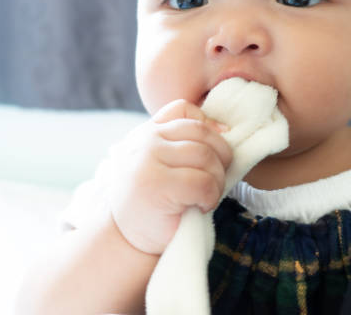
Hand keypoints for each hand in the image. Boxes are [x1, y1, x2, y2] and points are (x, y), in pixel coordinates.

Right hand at [103, 99, 232, 254]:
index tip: (215, 152)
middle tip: (215, 181)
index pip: (184, 110)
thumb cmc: (154, 203)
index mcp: (146, 133)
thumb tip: (224, 128)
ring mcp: (149, 161)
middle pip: (202, 133)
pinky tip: (200, 207)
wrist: (126, 241)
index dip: (209, 126)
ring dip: (217, 180)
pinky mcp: (158, 185)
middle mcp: (145, 141)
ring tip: (206, 196)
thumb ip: (182, 143)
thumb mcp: (162, 164)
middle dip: (220, 157)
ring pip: (206, 157)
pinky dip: (211, 196)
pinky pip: (204, 182)